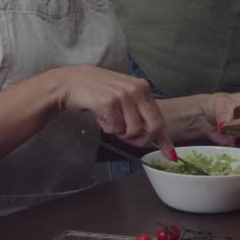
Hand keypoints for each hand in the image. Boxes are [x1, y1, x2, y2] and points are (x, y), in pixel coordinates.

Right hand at [49, 66, 176, 158]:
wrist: (69, 83)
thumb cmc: (96, 92)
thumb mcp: (123, 97)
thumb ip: (139, 114)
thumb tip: (155, 137)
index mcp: (143, 88)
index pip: (159, 118)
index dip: (164, 140)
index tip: (170, 155)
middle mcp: (136, 89)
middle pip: (151, 127)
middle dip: (140, 140)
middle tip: (127, 140)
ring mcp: (123, 95)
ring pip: (132, 130)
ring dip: (120, 133)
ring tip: (109, 121)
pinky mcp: (109, 102)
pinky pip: (115, 128)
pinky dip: (107, 128)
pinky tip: (100, 117)